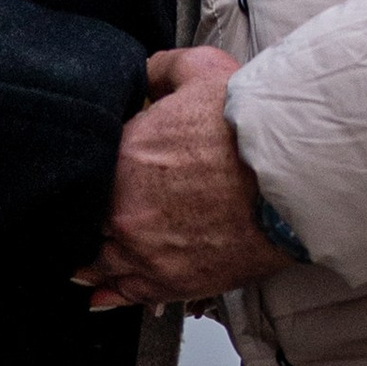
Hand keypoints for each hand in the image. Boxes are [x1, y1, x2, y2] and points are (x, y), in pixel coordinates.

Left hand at [74, 48, 291, 311]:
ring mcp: (146, 252)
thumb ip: (160, 69)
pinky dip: (114, 295)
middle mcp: (122, 212)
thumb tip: (144, 74)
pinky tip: (101, 296)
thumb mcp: (199, 69)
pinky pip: (131, 294)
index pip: (84, 174)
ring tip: (80, 267)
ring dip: (91, 264)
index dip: (85, 177)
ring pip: (102, 265)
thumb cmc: (245, 126)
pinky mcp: (176, 282)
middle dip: (84, 221)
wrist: (288, 175)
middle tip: (78, 224)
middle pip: (86, 224)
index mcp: (120, 159)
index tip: (85, 180)